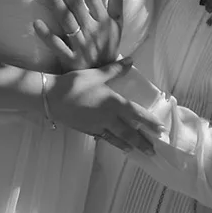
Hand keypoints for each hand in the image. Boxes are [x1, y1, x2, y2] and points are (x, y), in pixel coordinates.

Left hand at [33, 0, 124, 70]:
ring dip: (56, 4)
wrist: (104, 79)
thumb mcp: (118, 25)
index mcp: (104, 21)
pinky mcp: (71, 60)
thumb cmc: (108, 47)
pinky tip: (36, 24)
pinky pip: (58, 46)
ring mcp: (81, 45)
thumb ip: (116, 2)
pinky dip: (47, 36)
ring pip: (67, 21)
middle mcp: (93, 31)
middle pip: (77, 5)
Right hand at [45, 62, 163, 154]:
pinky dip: (113, 142)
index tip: (160, 129)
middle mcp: (108, 117)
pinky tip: (117, 145)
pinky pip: (104, 138)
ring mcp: (97, 126)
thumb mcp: (96, 75)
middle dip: (142, 142)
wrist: (51, 98)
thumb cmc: (74, 84)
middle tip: (153, 151)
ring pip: (117, 138)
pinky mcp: (87, 130)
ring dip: (129, 145)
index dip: (149, 122)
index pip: (136, 114)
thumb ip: (115, 70)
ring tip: (138, 152)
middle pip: (129, 132)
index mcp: (113, 102)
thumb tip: (131, 61)